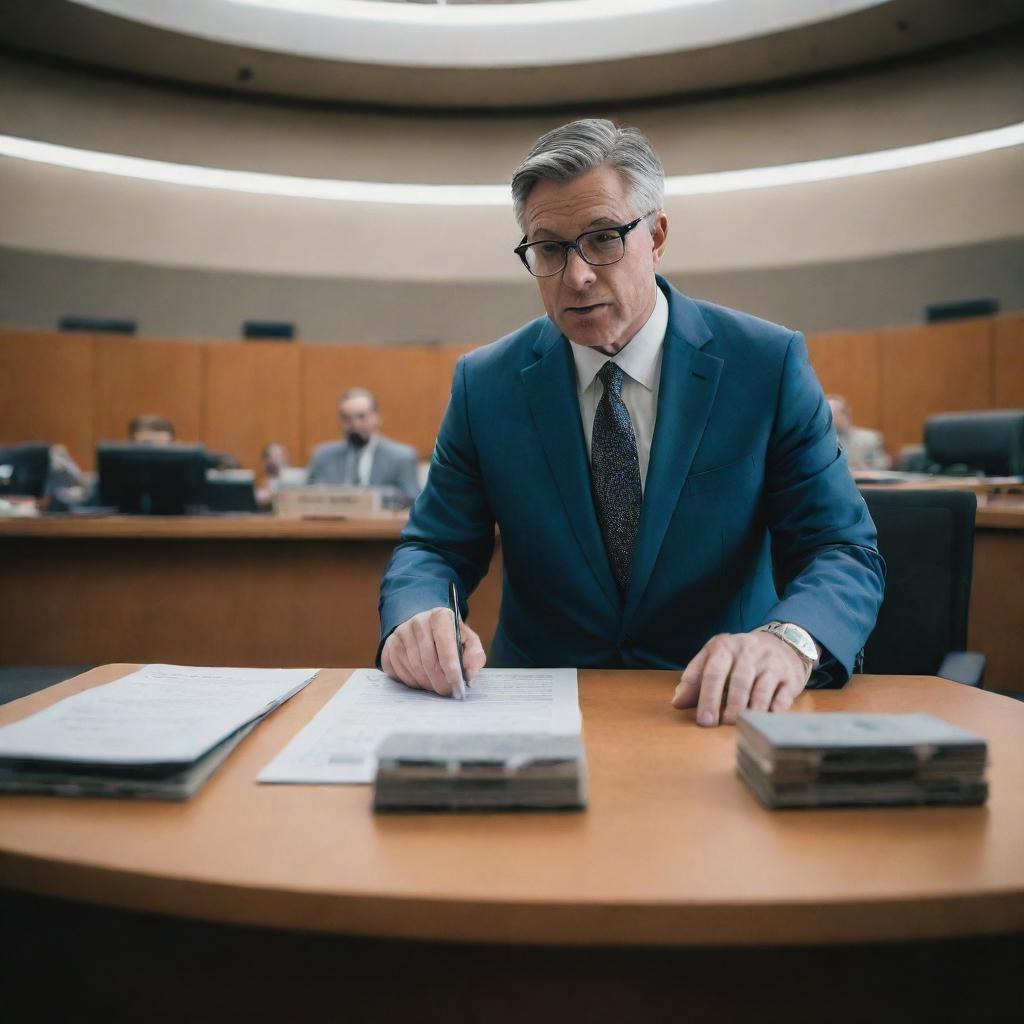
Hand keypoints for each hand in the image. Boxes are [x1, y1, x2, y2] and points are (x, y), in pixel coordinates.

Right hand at [381, 606, 486, 696]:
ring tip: (435, 684)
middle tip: (447, 691)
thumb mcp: (468, 640)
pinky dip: (413, 681)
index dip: (452, 671)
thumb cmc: (450, 637)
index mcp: (440, 616)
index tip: (457, 687)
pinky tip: (421, 678)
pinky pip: (400, 672)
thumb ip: (474, 656)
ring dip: (427, 683)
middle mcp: (418, 621)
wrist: (425, 627)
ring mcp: (400, 633)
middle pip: (429, 662)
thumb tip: (470, 675)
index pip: (446, 647)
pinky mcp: (389, 646)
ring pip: (414, 669)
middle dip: (440, 682)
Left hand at [671, 631, 808, 726]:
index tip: (704, 720)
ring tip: (740, 724)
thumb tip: (677, 702)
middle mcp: (749, 652)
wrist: (781, 642)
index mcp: (725, 647)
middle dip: (730, 707)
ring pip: (761, 690)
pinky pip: (782, 697)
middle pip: (738, 682)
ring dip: (750, 711)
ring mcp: (771, 664)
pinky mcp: (790, 677)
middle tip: (723, 725)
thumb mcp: (714, 657)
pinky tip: (763, 720)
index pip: (713, 672)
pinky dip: (772, 711)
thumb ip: (694, 678)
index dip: (707, 698)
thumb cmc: (739, 656)